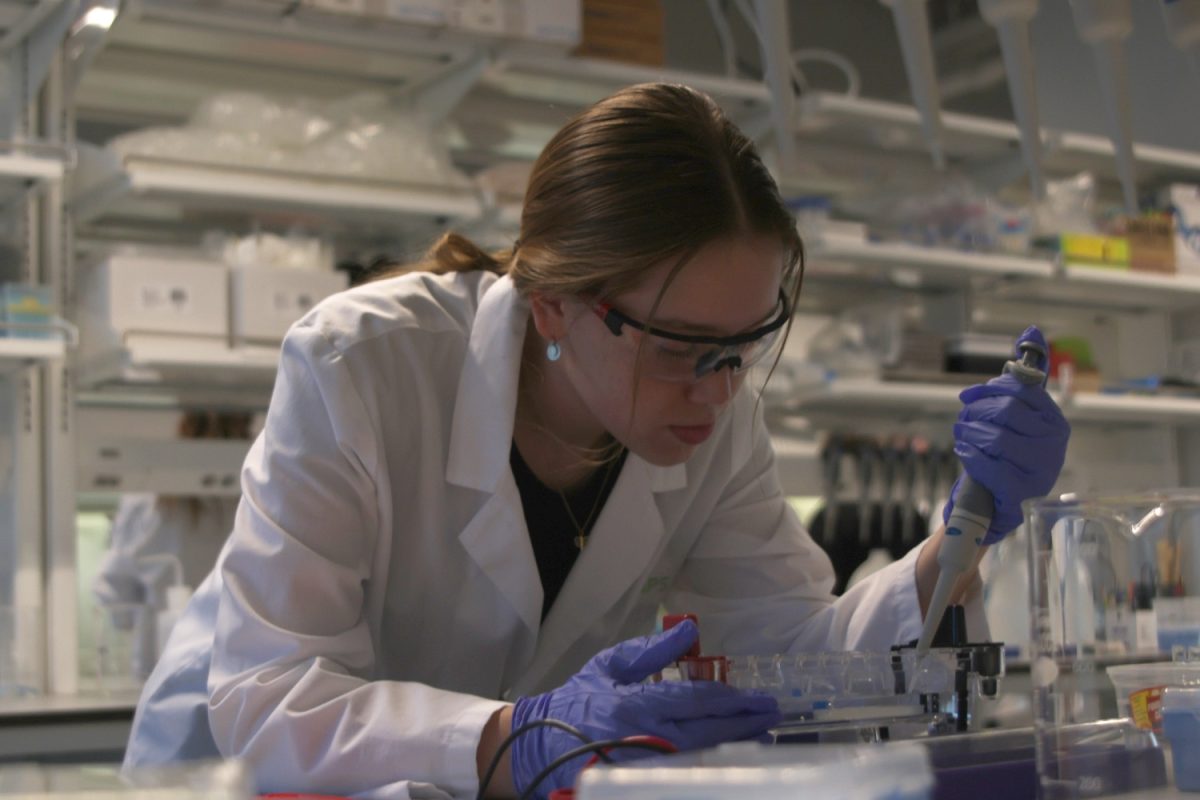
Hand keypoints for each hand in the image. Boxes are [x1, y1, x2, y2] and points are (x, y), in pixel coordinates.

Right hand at [509, 620, 780, 798]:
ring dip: (733, 751)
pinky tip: (726, 766)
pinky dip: (705, 771)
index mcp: (636, 703)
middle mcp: (641, 737)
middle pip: (706, 734)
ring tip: (762, 742)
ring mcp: (638, 768)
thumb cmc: (575, 699)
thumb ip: (651, 652)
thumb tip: (688, 632)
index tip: (763, 700)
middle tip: (774, 720)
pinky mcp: (628, 784)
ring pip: (698, 761)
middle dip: (744, 727)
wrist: (533, 744)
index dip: (734, 702)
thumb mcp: (609, 665)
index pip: (697, 702)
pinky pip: (676, 779)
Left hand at [943, 325, 1069, 544]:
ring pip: (995, 437)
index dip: (989, 389)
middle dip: (976, 411)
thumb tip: (1032, 331)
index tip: (968, 396)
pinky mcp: (1021, 490)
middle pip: (1006, 411)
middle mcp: (1054, 443)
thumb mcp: (1014, 416)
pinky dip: (969, 454)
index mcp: (1054, 420)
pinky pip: (988, 464)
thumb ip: (1020, 379)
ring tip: (962, 433)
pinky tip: (964, 451)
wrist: (999, 501)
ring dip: (968, 432)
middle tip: (963, 417)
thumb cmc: (1006, 452)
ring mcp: (1041, 468)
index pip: (1021, 391)